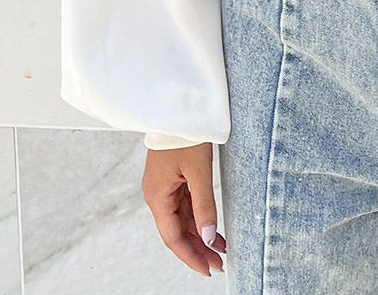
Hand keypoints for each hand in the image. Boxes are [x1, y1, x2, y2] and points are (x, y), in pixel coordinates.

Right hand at [142, 142, 225, 276]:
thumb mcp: (199, 171)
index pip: (173, 237)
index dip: (190, 256)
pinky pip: (184, 206)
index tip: (207, 269)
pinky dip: (198, 218)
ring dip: (200, 235)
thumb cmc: (185, 134)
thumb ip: (204, 205)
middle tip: (218, 264)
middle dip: (198, 249)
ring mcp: (164, 187)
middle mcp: (157, 195)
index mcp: (157, 196)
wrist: (178, 107)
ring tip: (220, 250)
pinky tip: (212, 228)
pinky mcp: (172, 179)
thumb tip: (210, 237)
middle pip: (177, 231)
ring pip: (181, 220)